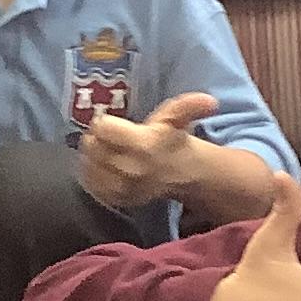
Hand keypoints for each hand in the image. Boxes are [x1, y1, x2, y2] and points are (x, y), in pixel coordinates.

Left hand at [78, 91, 215, 210]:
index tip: (110, 122)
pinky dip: (90, 174)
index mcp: (142, 144)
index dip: (103, 122)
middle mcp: (130, 167)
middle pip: (92, 147)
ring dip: (89, 156)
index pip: (102, 128)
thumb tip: (211, 101)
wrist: (182, 174)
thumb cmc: (173, 140)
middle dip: (94, 138)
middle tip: (104, 136)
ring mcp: (122, 186)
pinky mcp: (116, 199)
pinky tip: (99, 166)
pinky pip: (91, 185)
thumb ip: (189, 106)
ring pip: (89, 166)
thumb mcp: (178, 117)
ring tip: (101, 149)